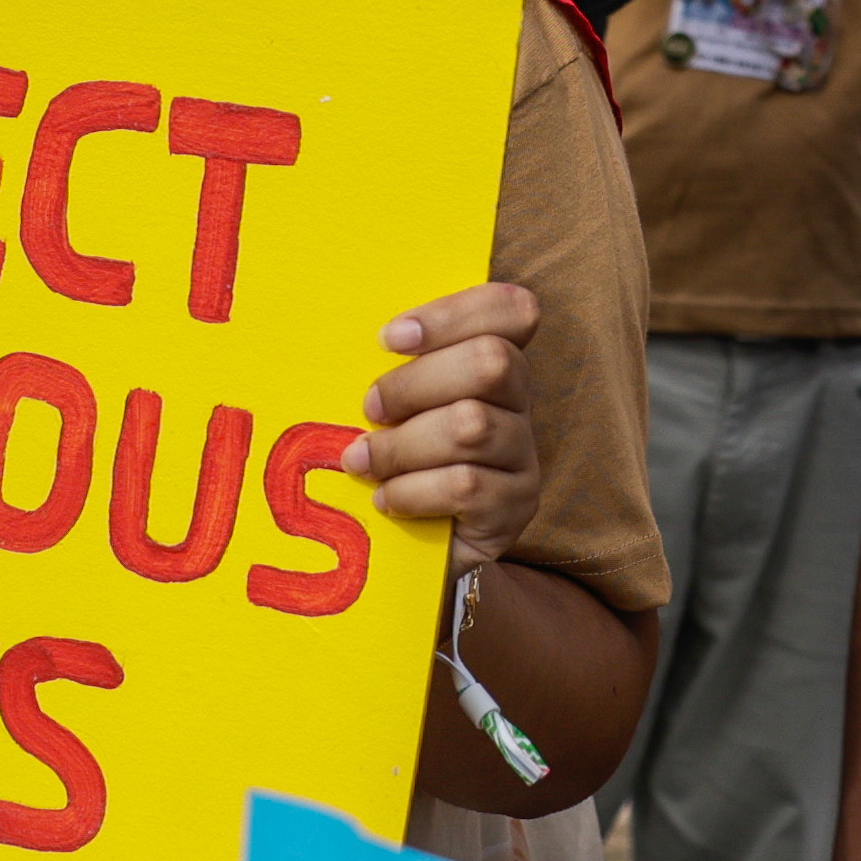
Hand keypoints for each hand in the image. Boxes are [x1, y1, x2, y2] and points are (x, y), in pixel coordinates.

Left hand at [346, 281, 542, 575]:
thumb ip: (390, 367)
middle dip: (415, 382)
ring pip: (472, 425)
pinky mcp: (516, 505)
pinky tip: (387, 499)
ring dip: (403, 444)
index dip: (454, 314)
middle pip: (492, 361)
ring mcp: (523, 455)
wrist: (412, 550)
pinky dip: (413, 490)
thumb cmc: (393, 458)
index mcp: (495, 359)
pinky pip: (465, 485)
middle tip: (369, 408)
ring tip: (362, 461)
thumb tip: (337, 333)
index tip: (389, 338)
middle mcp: (519, 401)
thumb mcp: (391, 405)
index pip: (511, 310)